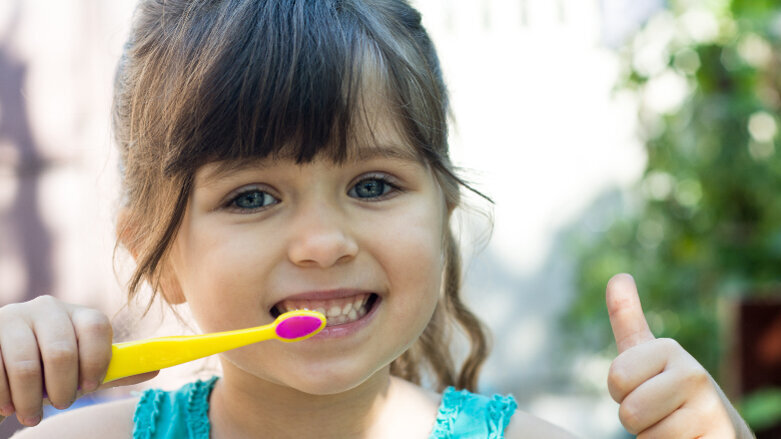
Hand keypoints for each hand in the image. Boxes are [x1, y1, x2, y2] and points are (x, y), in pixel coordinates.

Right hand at [0, 295, 157, 426]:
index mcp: (79, 315)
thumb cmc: (51, 369)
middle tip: (58, 404)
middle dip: (61, 389)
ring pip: (26, 366)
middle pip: (62, 351)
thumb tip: (156, 368)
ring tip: (30, 413)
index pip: (98, 327)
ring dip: (29, 400)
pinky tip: (7, 404)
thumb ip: (113, 369)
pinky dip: (3, 396)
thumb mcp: (83, 368)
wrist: (3, 361)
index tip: (88, 387)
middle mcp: (47, 309)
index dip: (96, 361)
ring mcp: (13, 317)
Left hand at [605, 273, 753, 437]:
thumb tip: (618, 277)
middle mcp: (695, 375)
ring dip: (652, 437)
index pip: (617, 379)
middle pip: (629, 411)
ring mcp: (710, 411)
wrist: (718, 427)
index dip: (620, 391)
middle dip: (635, 418)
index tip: (641, 385)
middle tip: (656, 410)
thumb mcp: (646, 353)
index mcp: (670, 350)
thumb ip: (627, 318)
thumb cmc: (669, 388)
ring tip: (673, 426)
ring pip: (648, 437)